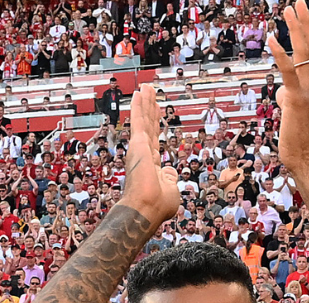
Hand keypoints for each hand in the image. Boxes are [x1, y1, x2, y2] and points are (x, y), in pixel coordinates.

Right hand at [119, 85, 180, 224]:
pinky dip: (139, 106)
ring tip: (146, 86)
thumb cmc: (158, 206)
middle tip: (149, 91)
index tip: (155, 112)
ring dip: (145, 102)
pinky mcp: (137, 144)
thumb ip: (170, 178)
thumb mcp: (171, 189)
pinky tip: (139, 93)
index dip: (155, 124)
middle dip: (149, 108)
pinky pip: (138, 120)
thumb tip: (170, 170)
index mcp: (152, 165)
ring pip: (144, 119)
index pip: (154, 139)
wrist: (147, 209)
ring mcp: (139, 148)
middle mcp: (144, 154)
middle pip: (148, 125)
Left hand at [267, 0, 308, 175]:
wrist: (306, 157)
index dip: (307, 31)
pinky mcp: (297, 99)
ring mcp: (308, 90)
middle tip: (297, 2)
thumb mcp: (292, 110)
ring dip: (296, 29)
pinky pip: (289, 71)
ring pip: (304, 53)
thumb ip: (289, 96)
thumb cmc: (297, 137)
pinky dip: (281, 54)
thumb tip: (283, 90)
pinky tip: (273, 38)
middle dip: (304, 22)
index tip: (302, 13)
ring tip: (288, 10)